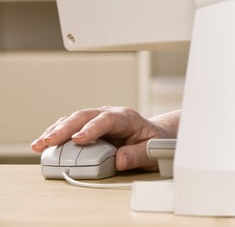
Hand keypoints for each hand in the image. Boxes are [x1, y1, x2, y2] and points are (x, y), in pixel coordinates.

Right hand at [31, 106, 179, 171]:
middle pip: (85, 116)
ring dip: (55, 131)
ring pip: (73, 120)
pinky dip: (56, 134)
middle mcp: (109, 114)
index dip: (92, 128)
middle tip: (49, 141)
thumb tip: (119, 159)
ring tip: (39, 144)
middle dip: (65, 128)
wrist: (155, 137)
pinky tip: (42, 144)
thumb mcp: (154, 150)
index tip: (79, 139)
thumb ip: (138, 154)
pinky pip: (70, 128)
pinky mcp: (88, 128)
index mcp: (127, 117)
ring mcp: (97, 120)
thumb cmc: (154, 142)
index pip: (107, 119)